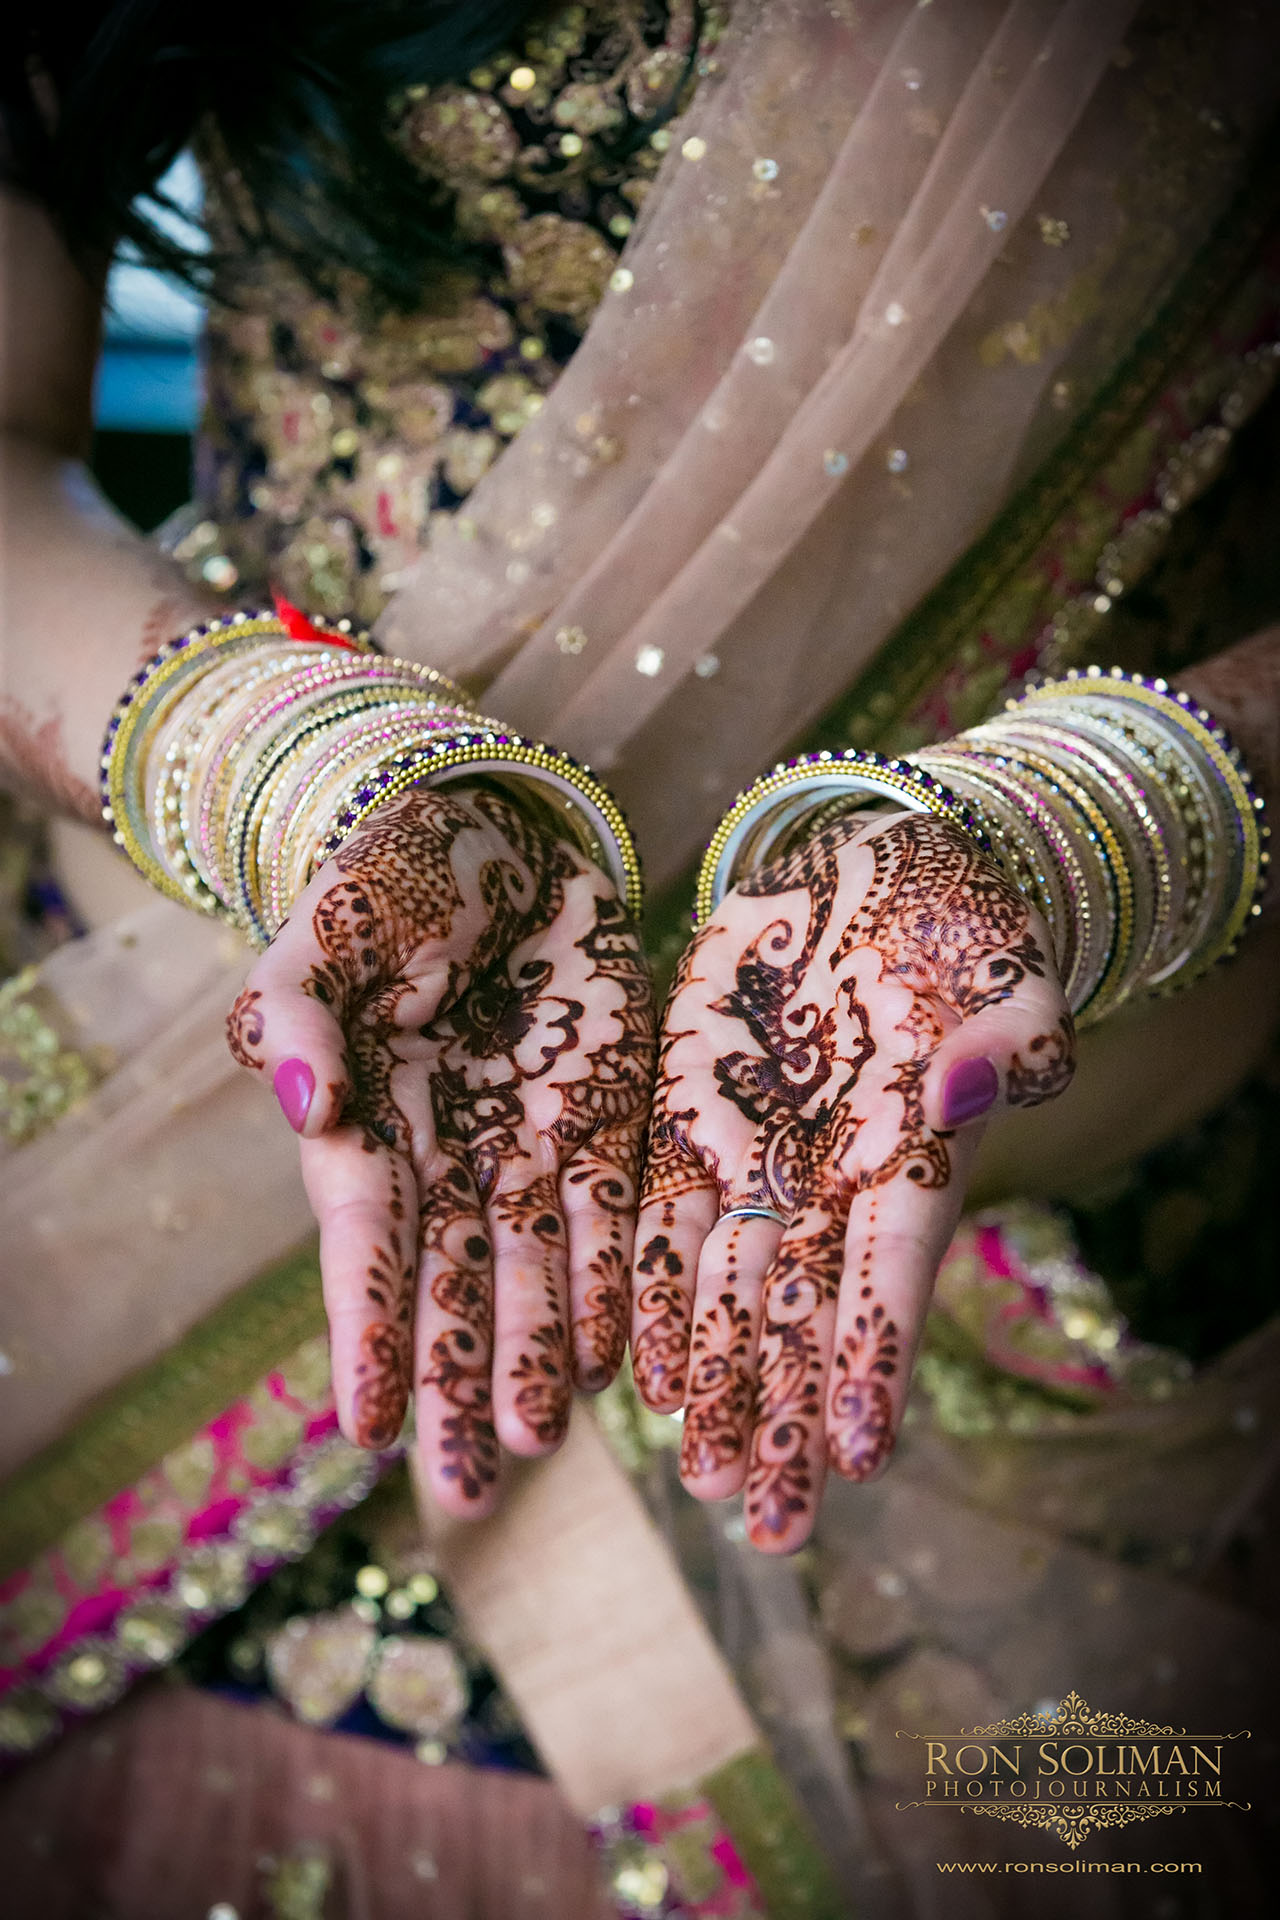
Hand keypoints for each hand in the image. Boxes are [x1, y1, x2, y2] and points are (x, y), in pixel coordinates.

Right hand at [226, 783, 654, 1516]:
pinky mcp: (609, 1121)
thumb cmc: (393, 877)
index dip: (369, 1332)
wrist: (498, 832)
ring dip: (540, 1355)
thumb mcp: (330, 931)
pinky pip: (617, 1215)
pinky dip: (620, 1283)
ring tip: (544, 1442)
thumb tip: (305, 1105)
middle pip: (452, 1287)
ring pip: (537, 1271)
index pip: (368, 1244)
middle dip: (458, 1385)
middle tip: (473, 1490)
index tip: (366, 1427)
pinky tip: (626, 1356)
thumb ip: (302, 1013)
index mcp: (370, 1123)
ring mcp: (530, 1145)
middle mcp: (449, 1157)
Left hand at [632, 811, 1073, 1552]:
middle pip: (806, 1314)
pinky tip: (641, 1377)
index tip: (864, 1453)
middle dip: (785, 1415)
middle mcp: (832, 1184)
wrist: (859, 881)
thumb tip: (975, 1088)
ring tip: (701, 1478)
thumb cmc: (957, 928)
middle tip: (764, 1523)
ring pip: (730, 1292)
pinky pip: (662, 1226)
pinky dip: (655, 1298)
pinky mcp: (687, 1129)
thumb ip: (1010, 1032)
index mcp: (914, 1155)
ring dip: (717, 1385)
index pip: (893, 1271)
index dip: (876, 1357)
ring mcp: (758, 1163)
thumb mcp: (1003, 966)